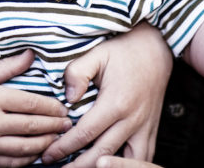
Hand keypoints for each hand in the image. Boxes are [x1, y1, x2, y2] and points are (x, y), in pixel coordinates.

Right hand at [0, 50, 72, 166]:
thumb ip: (7, 67)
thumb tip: (31, 54)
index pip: (32, 103)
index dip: (52, 107)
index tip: (64, 108)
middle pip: (33, 126)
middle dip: (55, 126)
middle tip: (69, 124)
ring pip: (27, 148)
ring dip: (47, 144)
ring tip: (58, 138)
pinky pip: (13, 163)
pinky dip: (30, 158)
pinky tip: (38, 151)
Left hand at [41, 25, 171, 165]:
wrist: (156, 48)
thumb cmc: (123, 50)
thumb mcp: (97, 54)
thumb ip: (78, 73)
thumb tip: (68, 98)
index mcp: (116, 103)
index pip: (85, 133)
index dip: (64, 147)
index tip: (48, 155)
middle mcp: (132, 119)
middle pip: (102, 154)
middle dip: (78, 166)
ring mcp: (144, 126)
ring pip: (125, 161)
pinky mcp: (151, 128)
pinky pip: (142, 156)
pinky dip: (126, 165)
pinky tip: (110, 166)